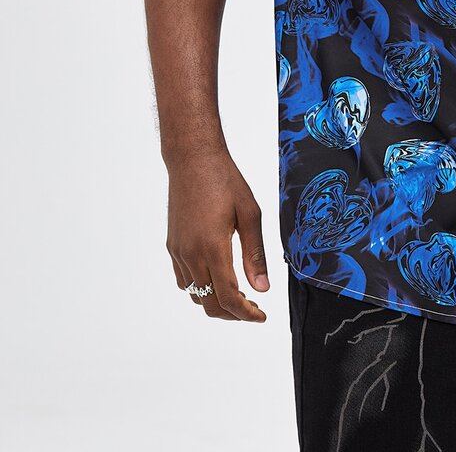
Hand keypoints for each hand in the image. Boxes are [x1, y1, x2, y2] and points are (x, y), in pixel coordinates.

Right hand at [165, 146, 269, 321]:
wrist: (193, 160)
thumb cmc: (225, 181)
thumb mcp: (250, 214)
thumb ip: (255, 254)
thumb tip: (262, 288)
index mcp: (213, 247)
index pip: (228, 297)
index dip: (246, 314)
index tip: (261, 316)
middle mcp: (191, 254)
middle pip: (209, 304)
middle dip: (232, 314)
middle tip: (253, 308)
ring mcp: (178, 251)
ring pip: (194, 295)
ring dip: (216, 302)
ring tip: (239, 293)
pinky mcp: (172, 245)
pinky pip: (184, 280)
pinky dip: (200, 288)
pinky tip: (217, 277)